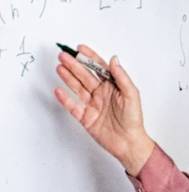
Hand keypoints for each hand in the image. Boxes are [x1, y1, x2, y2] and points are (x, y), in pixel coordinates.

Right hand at [54, 45, 154, 176]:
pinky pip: (72, 106)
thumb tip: (114, 60)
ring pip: (77, 87)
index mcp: (113, 87)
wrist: (128, 142)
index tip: (80, 48)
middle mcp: (101, 94)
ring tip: (59, 67)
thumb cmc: (133, 120)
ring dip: (68, 77)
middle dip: (74, 65)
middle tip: (63, 56)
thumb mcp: (131, 95)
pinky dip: (65, 98)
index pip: (99, 68)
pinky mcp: (85, 117)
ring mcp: (92, 105)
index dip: (90, 58)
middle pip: (85, 76)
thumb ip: (121, 77)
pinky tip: (58, 90)